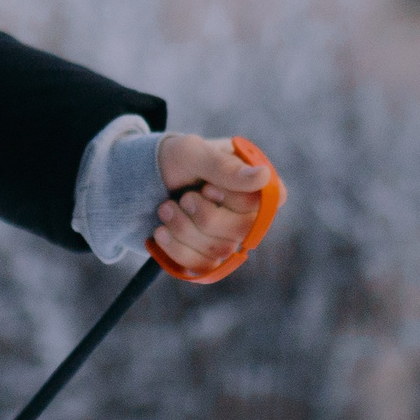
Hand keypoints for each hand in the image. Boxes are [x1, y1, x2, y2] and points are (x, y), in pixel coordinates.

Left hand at [152, 134, 272, 277]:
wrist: (146, 180)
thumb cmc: (177, 160)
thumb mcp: (193, 153)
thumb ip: (225, 167)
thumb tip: (264, 176)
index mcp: (256, 182)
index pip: (272, 199)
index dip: (237, 199)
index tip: (208, 187)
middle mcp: (250, 213)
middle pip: (243, 229)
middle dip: (204, 215)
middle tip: (184, 197)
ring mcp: (230, 237)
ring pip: (219, 249)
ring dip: (184, 228)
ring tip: (166, 208)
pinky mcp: (209, 256)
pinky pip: (201, 265)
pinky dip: (176, 247)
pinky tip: (161, 231)